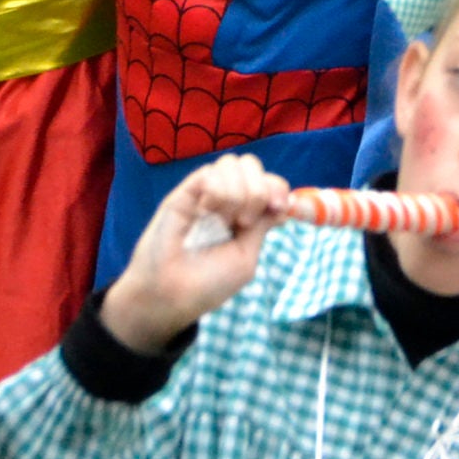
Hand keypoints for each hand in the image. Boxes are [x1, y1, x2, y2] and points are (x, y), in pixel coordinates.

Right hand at [99, 154, 289, 353]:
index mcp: (242, 214)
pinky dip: (218, 190)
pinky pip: (210, 172)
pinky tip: (208, 212)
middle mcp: (224, 199)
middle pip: (251, 165)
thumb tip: (287, 202)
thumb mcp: (245, 256)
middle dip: (259, 189)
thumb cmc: (207, 283)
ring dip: (238, 193)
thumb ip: (264, 225)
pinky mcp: (184, 194)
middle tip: (246, 222)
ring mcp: (203, 194)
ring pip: (232, 163)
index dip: (277, 188)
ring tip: (225, 221)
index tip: (279, 208)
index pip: (267, 181)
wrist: (171, 295)